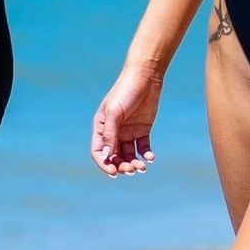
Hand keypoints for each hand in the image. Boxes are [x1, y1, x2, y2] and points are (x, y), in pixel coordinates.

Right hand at [91, 61, 163, 175]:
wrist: (145, 77)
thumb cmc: (125, 91)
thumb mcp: (115, 112)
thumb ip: (110, 134)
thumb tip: (107, 156)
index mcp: (101, 127)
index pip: (99, 152)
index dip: (104, 164)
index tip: (113, 172)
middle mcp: (114, 132)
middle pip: (114, 156)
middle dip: (122, 166)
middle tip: (132, 169)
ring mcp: (128, 132)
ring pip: (129, 155)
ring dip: (134, 163)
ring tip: (142, 167)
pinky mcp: (142, 130)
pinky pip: (143, 147)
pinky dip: (146, 155)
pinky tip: (150, 157)